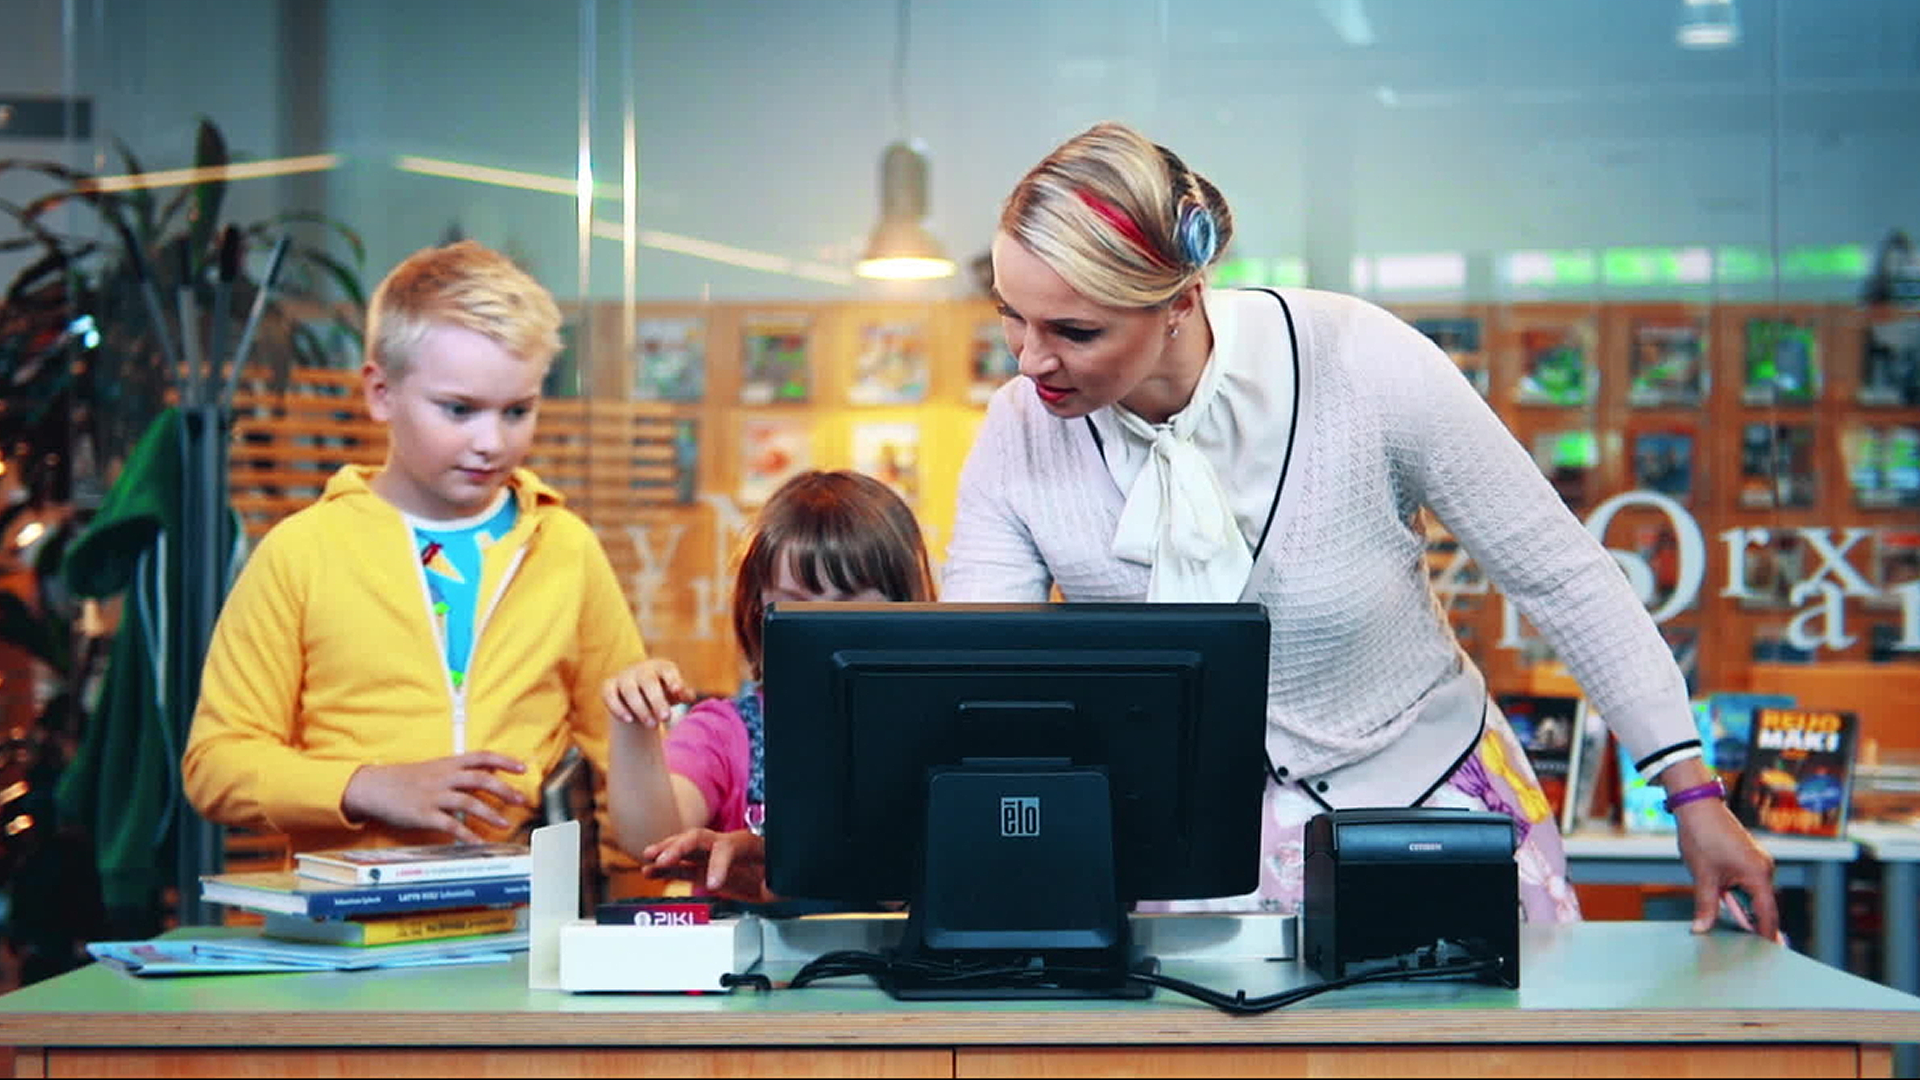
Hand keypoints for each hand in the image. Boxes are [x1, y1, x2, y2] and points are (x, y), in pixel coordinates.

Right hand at [340, 752, 527, 842]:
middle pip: (481, 779)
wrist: (373, 787)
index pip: (482, 757)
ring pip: (468, 802)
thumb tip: (488, 776)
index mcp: (448, 764)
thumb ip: (459, 772)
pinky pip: (449, 825)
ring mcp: (434, 796)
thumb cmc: (405, 779)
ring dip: (489, 814)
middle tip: (520, 800)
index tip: (522, 767)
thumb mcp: (434, 768)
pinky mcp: (424, 814)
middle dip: (504, 790)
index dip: (504, 761)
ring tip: (504, 824)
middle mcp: (444, 777)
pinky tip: (477, 843)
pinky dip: (466, 835)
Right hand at [602, 657, 694, 726]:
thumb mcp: (675, 694)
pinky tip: (629, 721)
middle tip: (666, 718)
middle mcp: (641, 669)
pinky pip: (610, 696)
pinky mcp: (608, 686)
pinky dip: (618, 708)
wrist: (637, 696)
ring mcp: (623, 676)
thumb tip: (689, 696)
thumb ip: (684, 693)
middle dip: (657, 701)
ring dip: (641, 709)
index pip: (668, 670)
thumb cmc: (662, 693)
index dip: (673, 679)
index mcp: (661, 667)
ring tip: (653, 725)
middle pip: (648, 682)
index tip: (678, 690)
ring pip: (630, 690)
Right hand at [640, 827, 778, 904]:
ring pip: (685, 848)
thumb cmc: (783, 869)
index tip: (712, 886)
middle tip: (662, 860)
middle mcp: (726, 844)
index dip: (717, 865)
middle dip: (679, 847)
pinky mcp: (705, 869)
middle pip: (699, 838)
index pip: (726, 848)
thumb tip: (772, 888)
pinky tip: (650, 871)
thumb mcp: (786, 875)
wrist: (782, 870)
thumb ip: (777, 881)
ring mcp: (713, 855)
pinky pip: (683, 866)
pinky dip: (666, 869)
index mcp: (748, 843)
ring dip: (665, 853)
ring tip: (648, 859)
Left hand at [1675, 797, 1780, 940]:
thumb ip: (1706, 906)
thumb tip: (1701, 929)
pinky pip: (1749, 883)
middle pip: (1763, 905)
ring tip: (1740, 932)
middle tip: (1751, 948)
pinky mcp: (1748, 857)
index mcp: (1759, 874)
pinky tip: (1730, 906)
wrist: (1697, 806)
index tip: (1768, 952)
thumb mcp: (1703, 877)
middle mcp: (1764, 868)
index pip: (1767, 914)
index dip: (1766, 934)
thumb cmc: (1703, 837)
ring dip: (1745, 910)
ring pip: (1754, 894)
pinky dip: (1740, 896)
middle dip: (1755, 925)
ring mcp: (1757, 861)